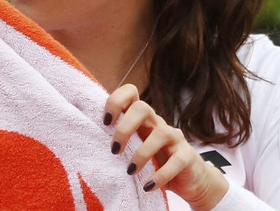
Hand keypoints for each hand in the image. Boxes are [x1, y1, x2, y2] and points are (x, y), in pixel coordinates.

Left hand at [104, 84, 227, 209]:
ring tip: (130, 171)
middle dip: (125, 128)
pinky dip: (160, 175)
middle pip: (143, 108)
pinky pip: (176, 161)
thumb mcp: (136, 148)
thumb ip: (121, 141)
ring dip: (142, 154)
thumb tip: (89, 142)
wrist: (190, 180)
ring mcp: (174, 138)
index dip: (116, 101)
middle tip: (114, 150)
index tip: (105, 122)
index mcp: (143, 119)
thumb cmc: (155, 162)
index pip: (131, 93)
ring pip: (160, 133)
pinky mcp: (187, 156)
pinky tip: (148, 185)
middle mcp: (158, 123)